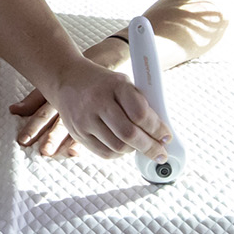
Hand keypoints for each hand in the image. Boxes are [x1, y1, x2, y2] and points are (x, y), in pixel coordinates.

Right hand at [14, 44, 167, 159]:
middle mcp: (98, 102)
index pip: (140, 113)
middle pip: (129, 134)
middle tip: (160, 153)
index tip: (166, 136)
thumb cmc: (102, 83)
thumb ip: (139, 104)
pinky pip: (104, 153)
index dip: (157, 129)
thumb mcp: (123, 83)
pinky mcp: (78, 133)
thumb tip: (160, 131)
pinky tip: (124, 147)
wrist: (67, 79)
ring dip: (134, 150)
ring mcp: (85, 119)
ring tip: (142, 147)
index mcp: (115, 85)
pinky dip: (119, 154)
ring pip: (117, 147)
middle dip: (150, 147)